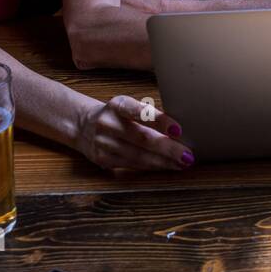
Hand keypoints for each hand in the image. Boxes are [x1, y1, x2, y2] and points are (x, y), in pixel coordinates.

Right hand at [75, 94, 193, 171]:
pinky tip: (166, 167)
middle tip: (188, 154)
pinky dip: (152, 167)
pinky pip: (132, 165)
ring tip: (182, 163)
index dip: (160, 120)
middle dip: (168, 148)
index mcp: (117, 105)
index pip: (140, 111)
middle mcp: (108, 123)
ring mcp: (103, 143)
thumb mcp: (128, 106)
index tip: (178, 130)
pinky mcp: (102, 159)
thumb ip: (148, 113)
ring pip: (138, 156)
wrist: (82, 125)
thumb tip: (179, 129)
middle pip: (142, 138)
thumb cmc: (117, 114)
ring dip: (163, 161)